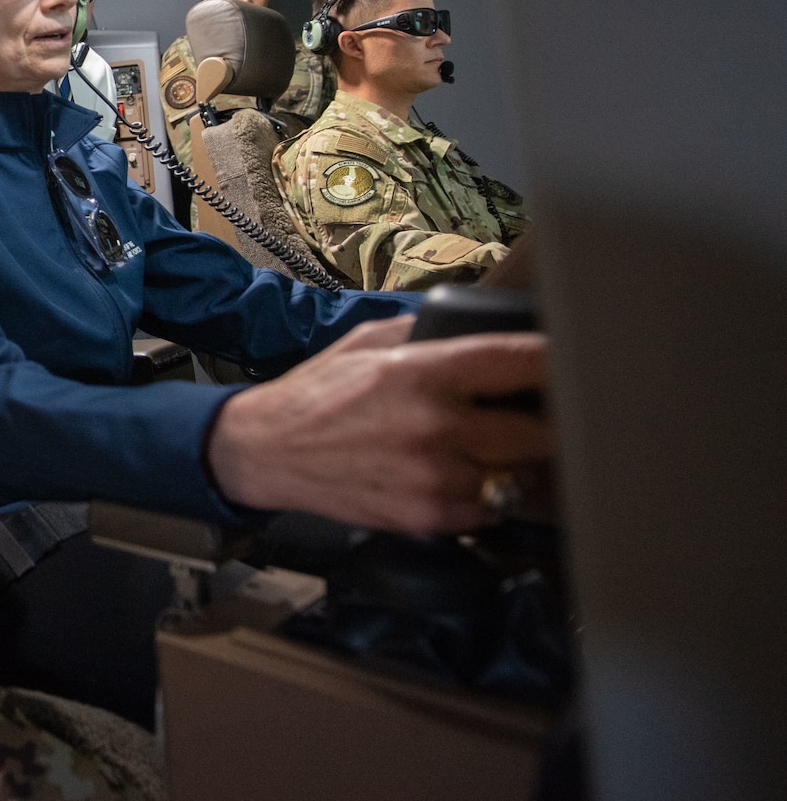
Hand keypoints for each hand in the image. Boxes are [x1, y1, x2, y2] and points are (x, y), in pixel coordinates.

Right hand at [207, 315, 553, 532]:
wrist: (269, 451)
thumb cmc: (319, 393)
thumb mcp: (368, 343)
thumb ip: (427, 335)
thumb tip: (481, 330)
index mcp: (424, 373)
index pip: (522, 362)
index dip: (560, 361)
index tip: (579, 361)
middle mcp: (437, 427)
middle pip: (543, 432)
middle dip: (550, 422)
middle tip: (548, 415)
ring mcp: (437, 479)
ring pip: (525, 478)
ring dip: (524, 464)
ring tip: (512, 450)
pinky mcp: (431, 518)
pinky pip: (493, 510)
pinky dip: (493, 495)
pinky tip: (474, 477)